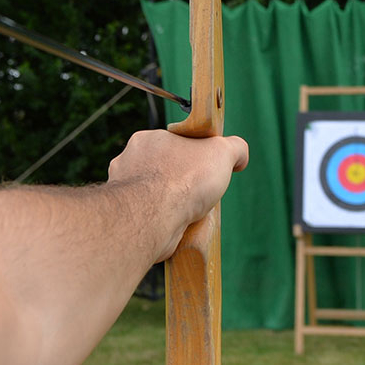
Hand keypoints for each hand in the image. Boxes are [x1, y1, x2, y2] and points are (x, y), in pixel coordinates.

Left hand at [107, 129, 247, 260]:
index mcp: (148, 139)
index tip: (204, 169)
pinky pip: (148, 215)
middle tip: (199, 192)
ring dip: (173, 202)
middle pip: (164, 170)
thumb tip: (240, 155)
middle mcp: (129, 162)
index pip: (174, 144)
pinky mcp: (126, 216)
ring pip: (155, 194)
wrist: (155, 218)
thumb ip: (234, 147)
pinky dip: (163, 221)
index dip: (193, 157)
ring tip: (189, 211)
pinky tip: (176, 224)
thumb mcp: (222, 152)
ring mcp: (124, 190)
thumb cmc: (184, 180)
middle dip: (183, 182)